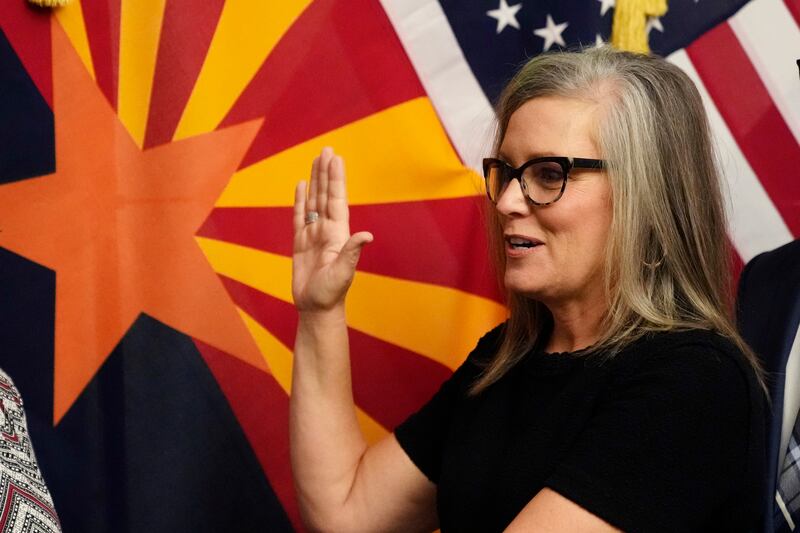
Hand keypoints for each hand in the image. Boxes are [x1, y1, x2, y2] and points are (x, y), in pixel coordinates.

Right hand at [292, 147, 372, 312]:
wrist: (316, 308)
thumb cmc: (331, 293)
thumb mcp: (343, 272)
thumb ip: (352, 252)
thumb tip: (367, 236)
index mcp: (338, 233)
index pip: (336, 199)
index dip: (336, 178)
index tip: (335, 158)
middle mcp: (327, 230)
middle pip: (326, 194)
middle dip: (326, 172)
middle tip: (327, 149)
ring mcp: (313, 235)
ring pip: (313, 201)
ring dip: (315, 181)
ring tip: (316, 160)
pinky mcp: (300, 243)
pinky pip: (299, 216)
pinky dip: (300, 200)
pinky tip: (301, 185)